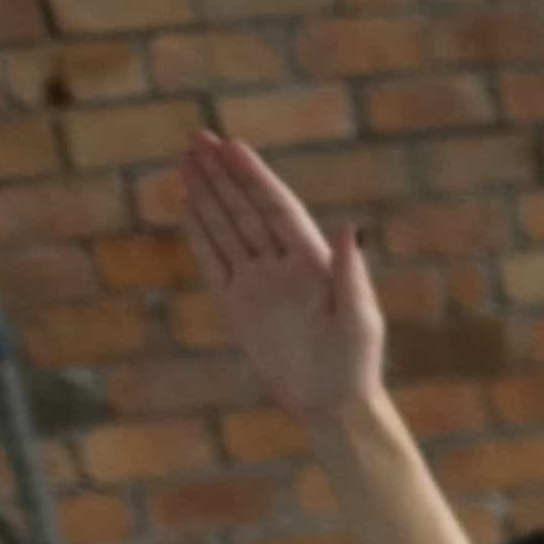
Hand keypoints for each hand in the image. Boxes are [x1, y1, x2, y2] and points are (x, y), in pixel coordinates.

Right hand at [168, 127, 384, 428]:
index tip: (231, 146)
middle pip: (245, 209)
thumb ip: (349, 271)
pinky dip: (199, 236)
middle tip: (196, 138)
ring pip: (225, 229)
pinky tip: (186, 208)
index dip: (254, 176)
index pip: (276, 207)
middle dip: (222, 175)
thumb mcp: (358, 316)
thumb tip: (348, 226)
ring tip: (184, 162)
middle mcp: (282, 265)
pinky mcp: (237, 307)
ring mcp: (257, 284)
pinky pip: (213, 264)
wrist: (332, 405)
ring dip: (206, 196)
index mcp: (313, 261)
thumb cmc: (355, 362)